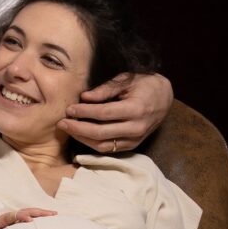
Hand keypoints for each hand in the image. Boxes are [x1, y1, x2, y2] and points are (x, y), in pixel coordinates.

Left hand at [0, 207, 56, 228]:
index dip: (22, 217)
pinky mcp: (19, 220)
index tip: (30, 220)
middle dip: (39, 212)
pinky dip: (41, 217)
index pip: (15, 216)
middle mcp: (12, 215)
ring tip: (55, 214)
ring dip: (43, 213)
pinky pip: (32, 216)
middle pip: (27, 211)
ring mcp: (16, 217)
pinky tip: (51, 219)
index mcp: (4, 218)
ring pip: (32, 212)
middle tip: (52, 214)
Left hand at [58, 72, 172, 151]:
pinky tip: (81, 135)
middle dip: (78, 129)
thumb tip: (84, 97)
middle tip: (62, 123)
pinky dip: (92, 144)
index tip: (69, 109)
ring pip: (103, 145)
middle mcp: (136, 128)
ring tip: (68, 129)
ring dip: (82, 139)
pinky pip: (109, 149)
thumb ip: (105, 89)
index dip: (84, 112)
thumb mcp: (127, 80)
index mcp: (136, 109)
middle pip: (100, 134)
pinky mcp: (132, 145)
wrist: (165, 97)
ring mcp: (135, 139)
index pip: (104, 114)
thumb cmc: (145, 84)